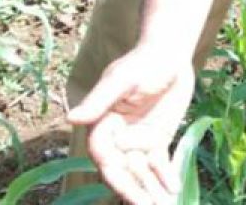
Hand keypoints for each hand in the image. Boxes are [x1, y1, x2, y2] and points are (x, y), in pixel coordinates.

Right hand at [67, 45, 192, 203]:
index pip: (103, 155)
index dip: (113, 173)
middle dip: (134, 190)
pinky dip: (165, 177)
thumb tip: (71, 118)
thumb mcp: (121, 79)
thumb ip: (99, 100)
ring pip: (141, 171)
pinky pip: (159, 164)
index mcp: (103, 122)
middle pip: (122, 170)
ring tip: (165, 204)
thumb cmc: (142, 61)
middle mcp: (118, 135)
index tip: (125, 188)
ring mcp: (138, 139)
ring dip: (151, 190)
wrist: (169, 54)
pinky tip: (174, 188)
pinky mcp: (157, 140)